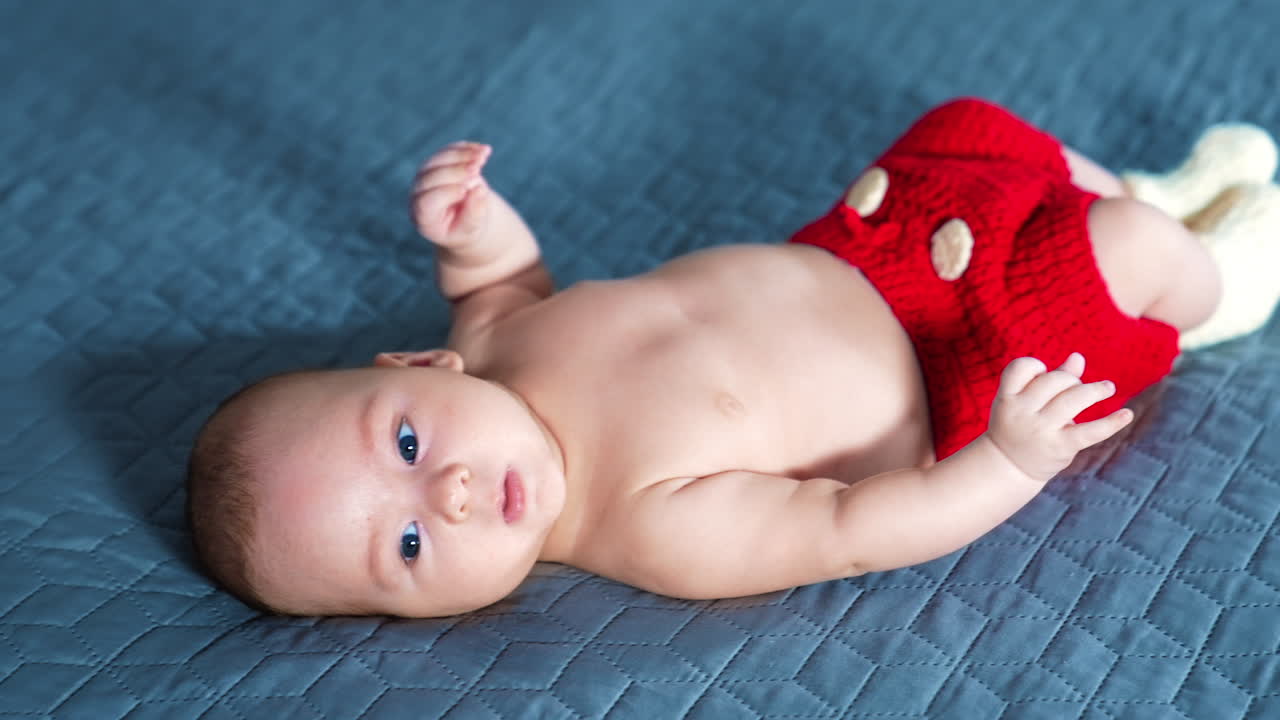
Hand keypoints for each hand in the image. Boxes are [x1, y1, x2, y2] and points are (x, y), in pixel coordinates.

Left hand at [410, 142, 493, 250]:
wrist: (465, 219)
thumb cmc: (465, 229)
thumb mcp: (470, 230)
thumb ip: (473, 215)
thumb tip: (478, 190)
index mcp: (422, 216)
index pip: (426, 202)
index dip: (445, 193)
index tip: (465, 189)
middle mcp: (418, 194)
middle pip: (431, 177)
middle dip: (455, 171)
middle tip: (477, 168)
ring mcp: (425, 176)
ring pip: (438, 159)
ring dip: (462, 155)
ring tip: (484, 155)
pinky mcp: (436, 162)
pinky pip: (448, 151)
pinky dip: (466, 148)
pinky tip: (484, 150)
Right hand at [986, 353, 1133, 481]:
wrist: (1009, 467)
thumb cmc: (1018, 426)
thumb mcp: (1024, 401)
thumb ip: (1049, 379)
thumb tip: (1078, 356)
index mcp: (1006, 397)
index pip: (1022, 367)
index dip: (1037, 366)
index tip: (1042, 376)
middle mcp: (1020, 412)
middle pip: (1054, 380)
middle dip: (1071, 380)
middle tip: (1077, 388)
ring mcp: (1040, 430)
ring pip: (1073, 399)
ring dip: (1095, 390)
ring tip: (1108, 388)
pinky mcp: (1060, 446)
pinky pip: (1090, 431)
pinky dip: (1111, 423)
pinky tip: (1127, 415)